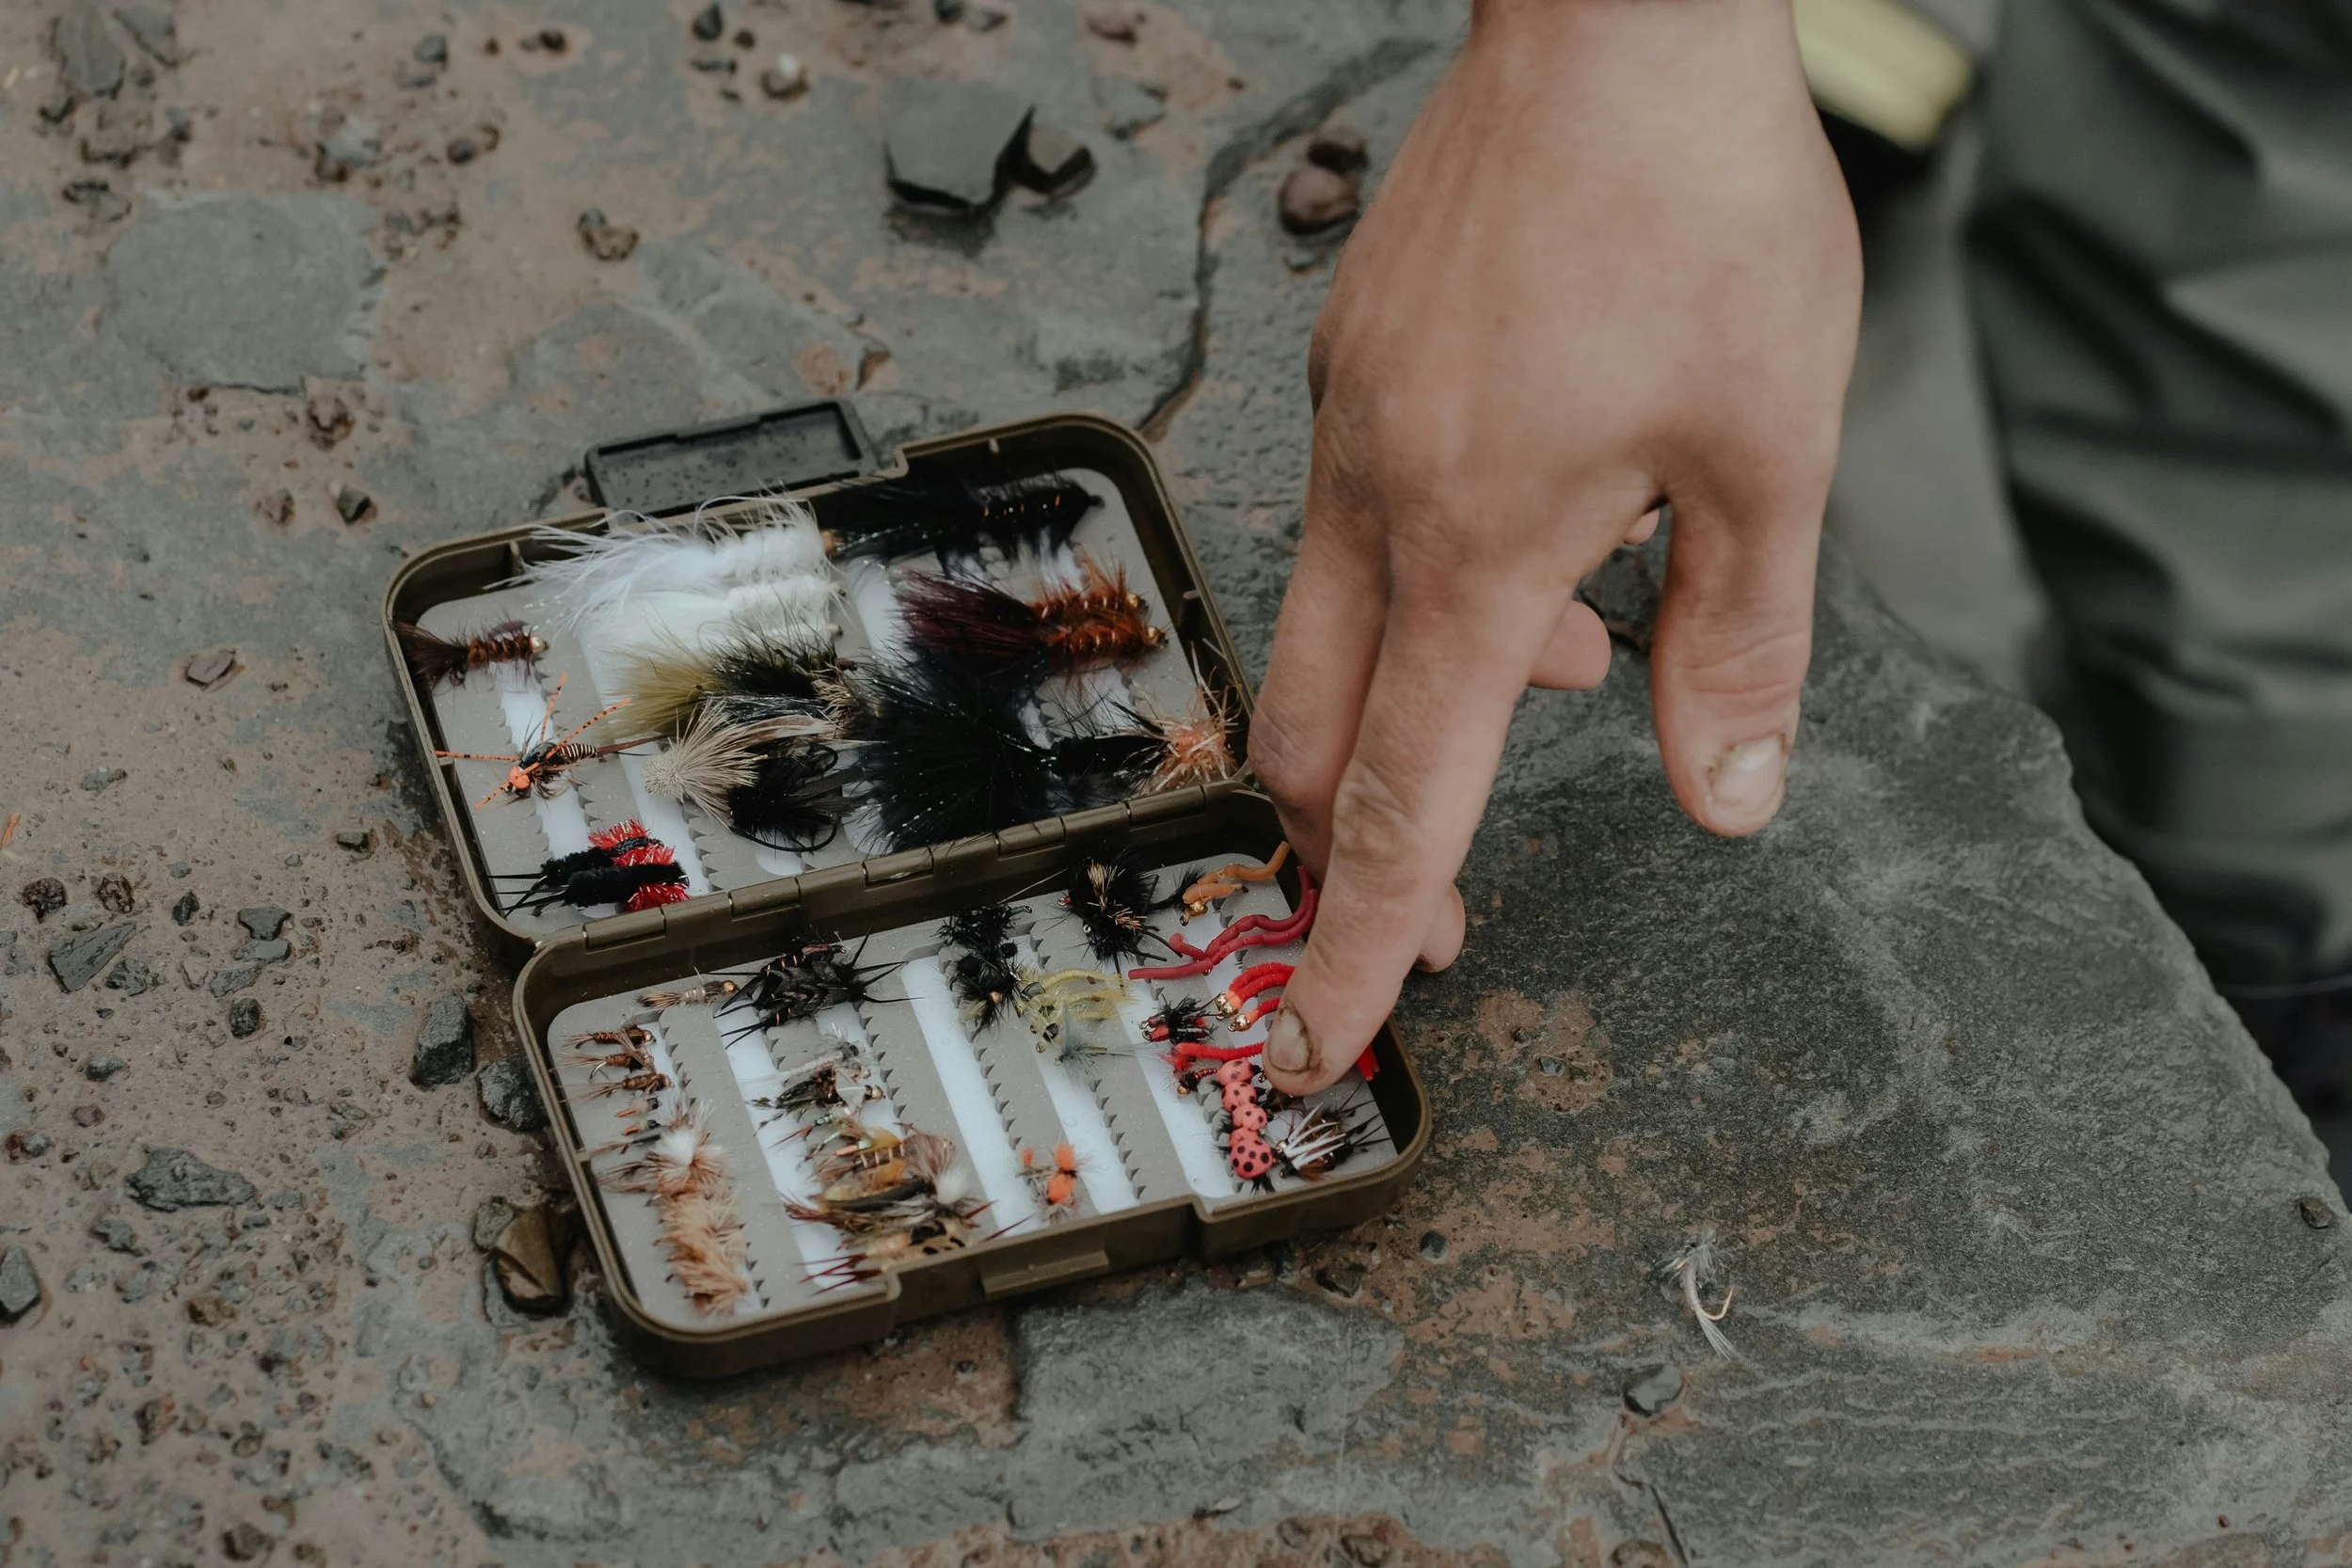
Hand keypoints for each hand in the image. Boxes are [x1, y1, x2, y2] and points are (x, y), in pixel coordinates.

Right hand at [1253, 0, 1860, 1094]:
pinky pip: (1354, 527)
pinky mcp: (1350, 369)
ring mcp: (1347, 429)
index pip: (1401, 797)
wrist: (1611, 25)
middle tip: (1437, 908)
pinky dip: (1426, 586)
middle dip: (1358, 849)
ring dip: (1421, 696)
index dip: (1361, 939)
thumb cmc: (1691, 208)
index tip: (1323, 1035)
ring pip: (1330, 630)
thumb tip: (1724, 797)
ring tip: (1568, 659)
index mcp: (1474, 546)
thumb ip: (1737, 649)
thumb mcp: (1767, 453)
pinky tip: (1539, 535)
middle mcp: (1378, 500)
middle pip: (1314, 738)